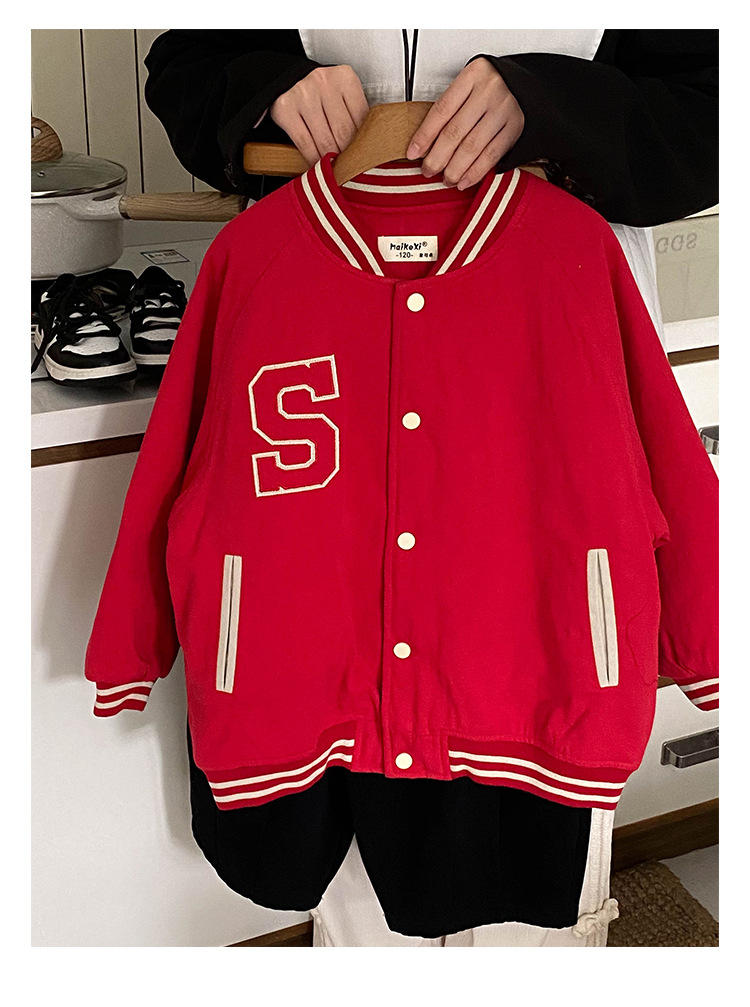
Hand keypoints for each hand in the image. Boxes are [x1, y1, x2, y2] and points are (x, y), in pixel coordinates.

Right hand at [270, 65, 369, 164]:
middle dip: (348, 155)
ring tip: (335, 168)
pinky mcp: (286, 109)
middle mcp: (324, 83)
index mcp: (345, 78)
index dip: (363, 143)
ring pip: (324, 140)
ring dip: (331, 160)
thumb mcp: (343, 95)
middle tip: (350, 168)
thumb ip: (355, 115)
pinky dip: (312, 158)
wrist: (289, 80)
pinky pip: (304, 142)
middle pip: (343, 131)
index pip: (361, 118)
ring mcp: (303, 95)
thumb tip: (367, 148)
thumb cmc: (322, 93)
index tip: (363, 157)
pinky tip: (317, 164)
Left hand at [406, 57, 523, 188]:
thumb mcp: (468, 88)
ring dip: (455, 169)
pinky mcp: (515, 126)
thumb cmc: (488, 89)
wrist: (523, 86)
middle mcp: (489, 91)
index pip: (441, 110)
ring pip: (472, 146)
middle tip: (428, 171)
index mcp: (472, 76)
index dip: (424, 135)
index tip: (413, 153)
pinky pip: (491, 154)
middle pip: (455, 131)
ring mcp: (504, 109)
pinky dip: (475, 172)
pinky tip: (464, 181)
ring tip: (446, 179)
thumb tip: (424, 144)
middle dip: (437, 157)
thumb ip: (449, 109)